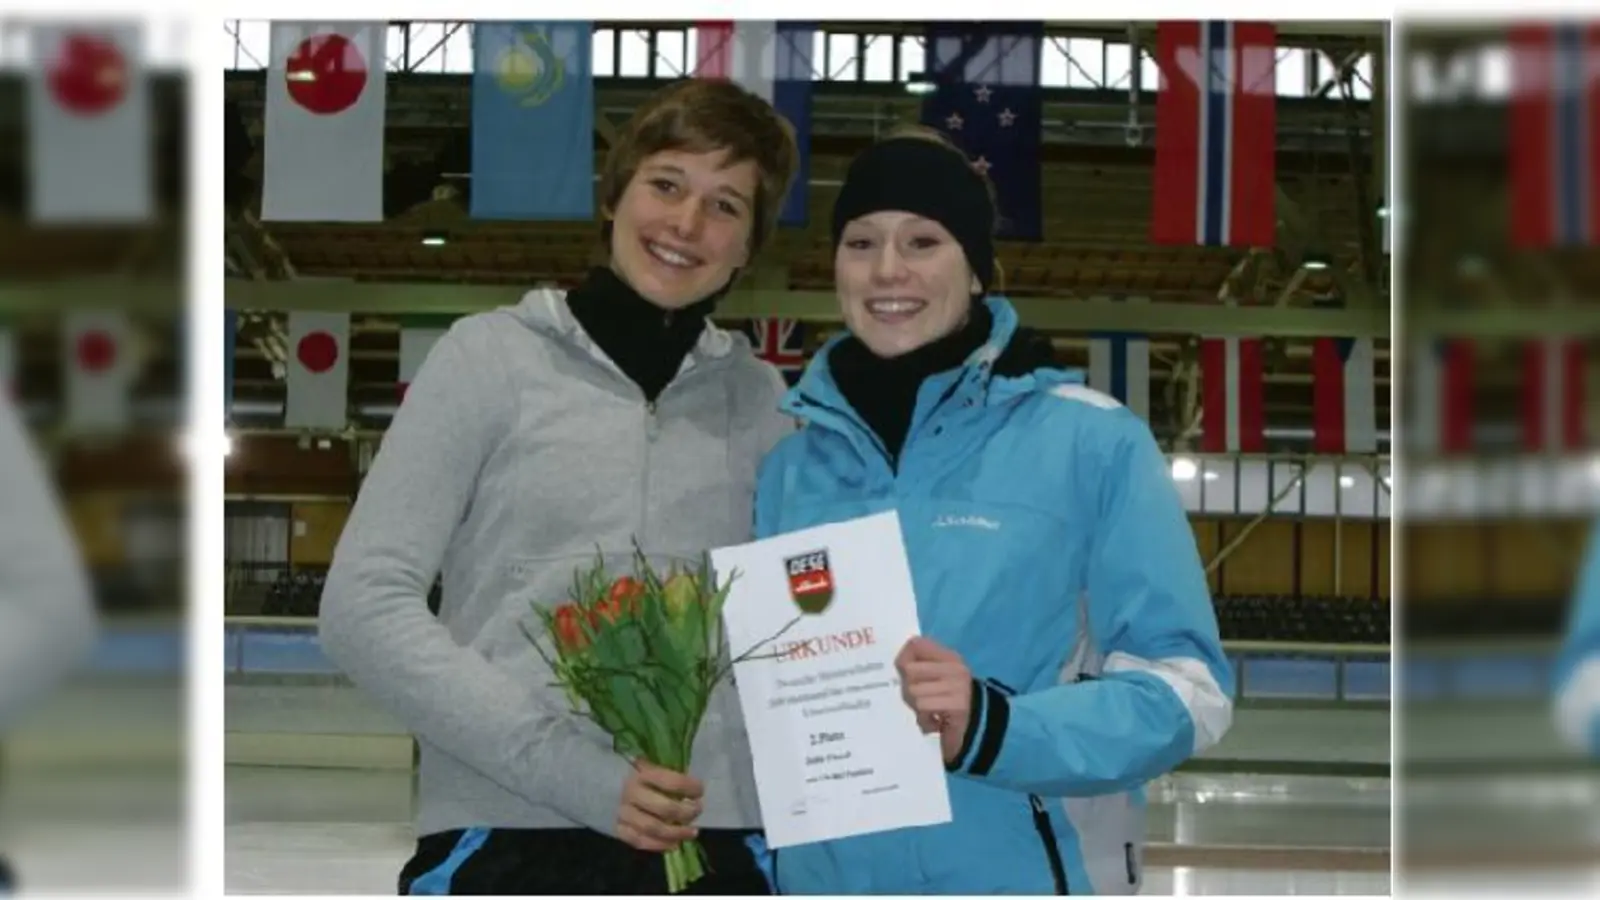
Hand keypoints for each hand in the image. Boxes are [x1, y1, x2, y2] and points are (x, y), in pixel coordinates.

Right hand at [615, 760, 703, 852]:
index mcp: (638, 773)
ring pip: (654, 829)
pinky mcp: (616, 830)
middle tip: (697, 810)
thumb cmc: (617, 768)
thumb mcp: (637, 761)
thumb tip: (685, 782)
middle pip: (665, 808)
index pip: (670, 781)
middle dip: (686, 812)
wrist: (584, 781)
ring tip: (693, 832)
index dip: (689, 787)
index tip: (700, 789)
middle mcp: (630, 795)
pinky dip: (659, 845)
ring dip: (677, 833)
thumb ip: (657, 770)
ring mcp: (622, 815)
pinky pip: (640, 842)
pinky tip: (674, 844)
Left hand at [895, 636, 973, 764]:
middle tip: (918, 701)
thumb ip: (920, 670)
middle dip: (907, 689)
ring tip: (928, 713)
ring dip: (915, 708)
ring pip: (913, 690)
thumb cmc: (952, 706)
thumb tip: (899, 664)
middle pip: (909, 669)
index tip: (905, 676)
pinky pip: (923, 707)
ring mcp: (957, 685)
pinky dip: (924, 720)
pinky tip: (935, 723)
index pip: (915, 644)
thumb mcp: (939, 681)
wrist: (981, 732)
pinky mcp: (957, 704)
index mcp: (949, 657)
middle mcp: (954, 667)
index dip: (903, 658)